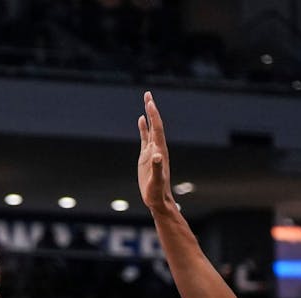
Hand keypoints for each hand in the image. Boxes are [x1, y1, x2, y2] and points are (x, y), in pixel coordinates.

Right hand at [137, 91, 175, 214]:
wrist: (158, 200)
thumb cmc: (157, 192)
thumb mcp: (156, 181)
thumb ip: (157, 169)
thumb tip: (156, 155)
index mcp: (160, 151)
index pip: (157, 129)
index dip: (154, 115)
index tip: (149, 102)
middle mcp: (157, 148)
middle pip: (155, 124)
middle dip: (152, 109)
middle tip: (148, 94)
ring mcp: (152, 151)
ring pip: (151, 129)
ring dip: (149, 115)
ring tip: (147, 101)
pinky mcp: (146, 157)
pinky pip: (145, 138)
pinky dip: (143, 128)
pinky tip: (140, 119)